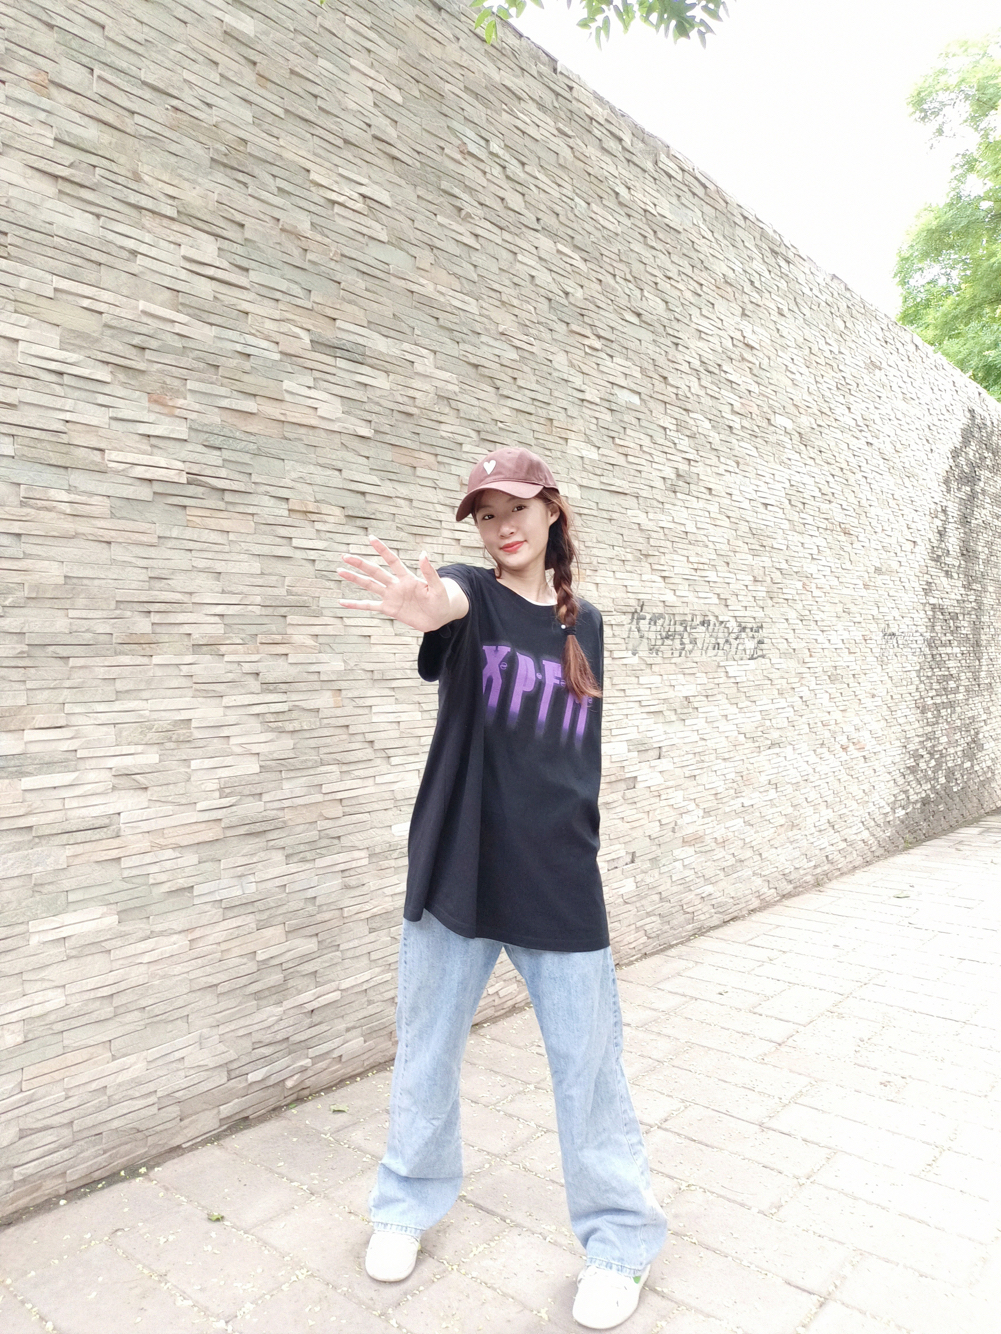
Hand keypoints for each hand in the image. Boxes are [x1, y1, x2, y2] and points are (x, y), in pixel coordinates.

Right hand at [337, 537, 459, 631]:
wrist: (439, 617)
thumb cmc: (441, 600)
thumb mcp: (438, 587)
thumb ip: (429, 572)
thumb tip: (423, 554)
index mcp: (407, 578)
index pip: (392, 560)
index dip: (382, 549)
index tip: (371, 538)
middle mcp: (396, 585)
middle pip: (375, 571)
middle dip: (360, 564)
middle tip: (345, 555)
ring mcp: (391, 597)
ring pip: (369, 586)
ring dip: (355, 579)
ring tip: (340, 571)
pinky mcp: (389, 609)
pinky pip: (369, 606)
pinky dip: (356, 605)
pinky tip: (343, 602)